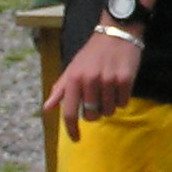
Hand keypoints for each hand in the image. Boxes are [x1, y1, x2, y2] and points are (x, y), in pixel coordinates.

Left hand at [45, 27, 141, 143]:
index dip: (72, 129)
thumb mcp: (73, 68)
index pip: (69, 112)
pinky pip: (123, 103)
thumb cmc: (92, 53)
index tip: (76, 139)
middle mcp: (89, 80)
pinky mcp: (125, 79)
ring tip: (110, 88)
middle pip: (92, 115)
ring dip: (110, 105)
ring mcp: (108, 80)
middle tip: (99, 98)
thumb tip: (47, 108)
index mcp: (74, 79)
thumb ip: (60, 89)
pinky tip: (120, 84)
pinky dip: (122, 98)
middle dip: (95, 111)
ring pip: (109, 111)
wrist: (116, 32)